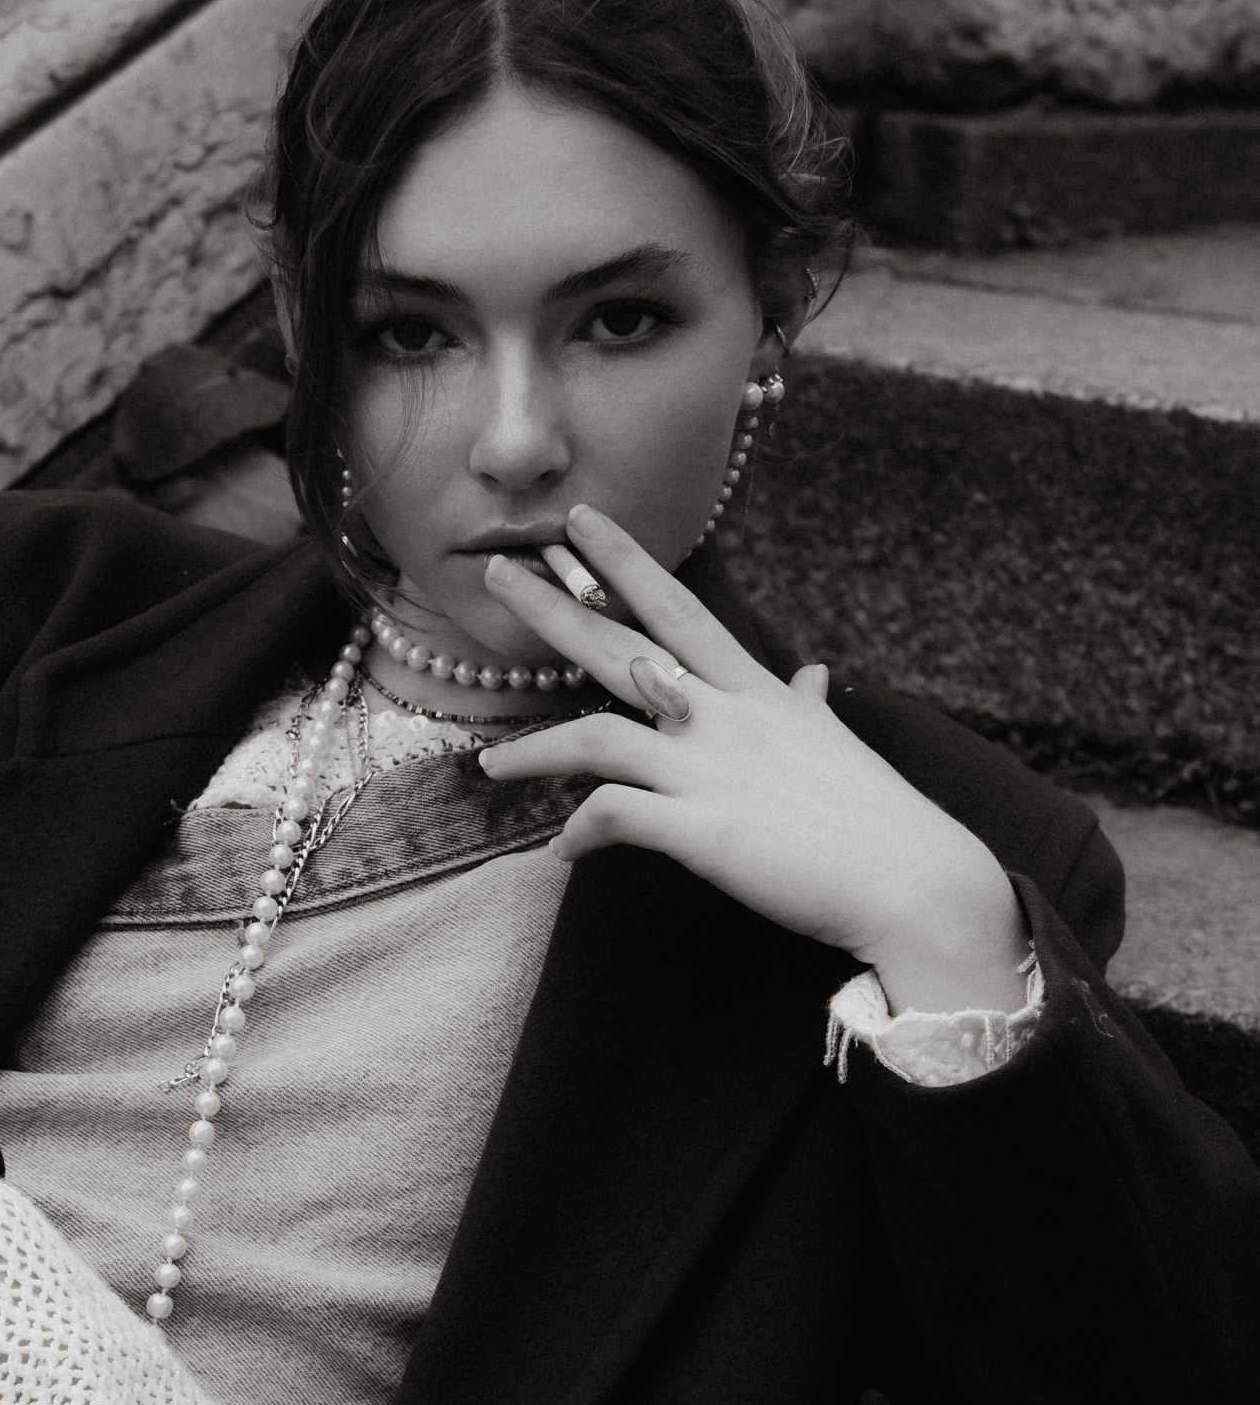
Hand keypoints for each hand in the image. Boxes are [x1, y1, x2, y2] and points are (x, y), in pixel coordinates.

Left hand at [478, 504, 1027, 1013]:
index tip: (580, 523)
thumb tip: (813, 675)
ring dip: (535, 750)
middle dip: (556, 608)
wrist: (915, 881)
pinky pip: (614, 817)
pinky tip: (561, 851)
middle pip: (624, 648)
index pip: (681, 609)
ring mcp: (711, 771)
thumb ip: (809, 704)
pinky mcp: (703, 830)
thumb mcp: (837, 741)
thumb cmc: (878, 819)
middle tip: (497, 572)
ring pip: (597, 735)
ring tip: (489, 764)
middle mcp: (726, 719)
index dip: (627, 562)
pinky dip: (578, 832)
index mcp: (756, 692)